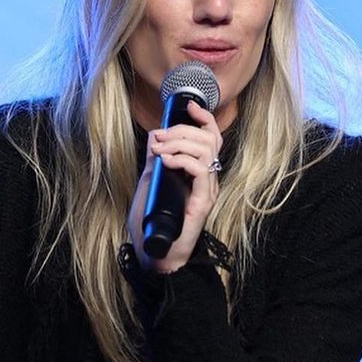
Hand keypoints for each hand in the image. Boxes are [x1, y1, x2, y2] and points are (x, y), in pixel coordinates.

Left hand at [126, 101, 222, 273]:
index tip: (188, 106)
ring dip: (178, 143)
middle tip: (158, 138)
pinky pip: (200, 170)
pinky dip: (182, 159)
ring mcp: (207, 190)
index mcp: (199, 173)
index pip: (211, 137)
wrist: (156, 255)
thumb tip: (154, 136)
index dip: (204, 118)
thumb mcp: (150, 183)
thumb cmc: (152, 224)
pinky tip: (166, 161)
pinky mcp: (202, 202)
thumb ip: (155, 161)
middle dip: (181, 130)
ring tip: (159, 150)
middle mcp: (207, 179)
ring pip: (205, 150)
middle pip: (208, 138)